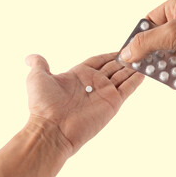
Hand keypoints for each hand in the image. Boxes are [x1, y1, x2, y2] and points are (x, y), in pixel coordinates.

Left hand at [25, 52, 143, 153]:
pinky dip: (137, 80)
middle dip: (124, 59)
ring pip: (123, 76)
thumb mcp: (38, 78)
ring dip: (132, 67)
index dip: (109, 54)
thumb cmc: (43, 105)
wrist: (52, 128)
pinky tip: (144, 71)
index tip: (120, 48)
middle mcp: (93, 83)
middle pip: (113, 67)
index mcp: (79, 75)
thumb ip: (39, 65)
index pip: (98, 60)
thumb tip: (30, 57)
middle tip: (137, 49)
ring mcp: (104, 93)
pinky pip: (128, 88)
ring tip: (144, 57)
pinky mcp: (113, 103)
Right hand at [120, 0, 175, 74]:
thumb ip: (146, 43)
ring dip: (169, 65)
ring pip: (172, 53)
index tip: (131, 53)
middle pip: (159, 39)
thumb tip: (126, 53)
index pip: (149, 21)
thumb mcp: (172, 34)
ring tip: (167, 75)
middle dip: (154, 55)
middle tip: (146, 68)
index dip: (139, 37)